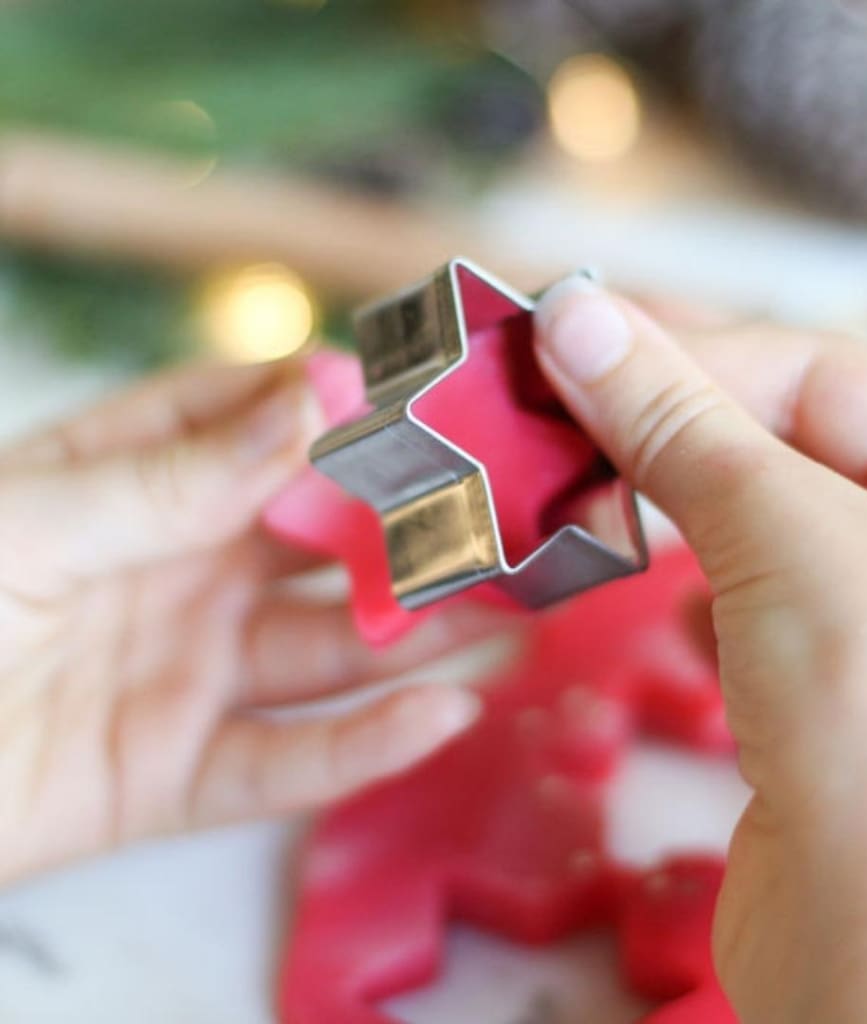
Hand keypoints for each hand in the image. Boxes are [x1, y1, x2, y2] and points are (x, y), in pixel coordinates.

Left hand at [0, 358, 483, 884]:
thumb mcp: (27, 525)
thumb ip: (174, 476)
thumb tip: (308, 397)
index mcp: (122, 483)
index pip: (247, 421)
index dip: (332, 403)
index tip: (424, 394)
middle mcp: (171, 571)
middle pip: (314, 541)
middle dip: (407, 525)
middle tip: (500, 512)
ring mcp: (183, 673)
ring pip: (328, 650)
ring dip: (419, 634)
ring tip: (510, 609)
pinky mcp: (178, 775)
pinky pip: (290, 762)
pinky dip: (368, 745)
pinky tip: (443, 713)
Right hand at [535, 280, 866, 1022]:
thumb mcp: (790, 536)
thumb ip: (681, 422)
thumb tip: (578, 319)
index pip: (811, 370)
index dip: (687, 348)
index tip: (566, 336)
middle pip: (773, 438)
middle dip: (657, 418)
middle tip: (542, 396)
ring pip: (743, 520)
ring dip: (655, 497)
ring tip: (571, 480)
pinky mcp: (812, 694)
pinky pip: (736, 600)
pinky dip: (681, 581)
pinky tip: (652, 585)